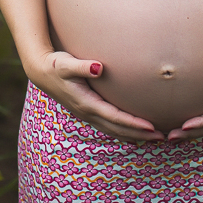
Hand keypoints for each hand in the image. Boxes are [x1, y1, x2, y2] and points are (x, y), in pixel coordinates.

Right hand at [27, 50, 165, 142]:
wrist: (40, 71)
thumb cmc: (56, 64)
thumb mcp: (67, 63)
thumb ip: (83, 66)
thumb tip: (99, 67)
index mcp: (86, 103)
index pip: (115, 117)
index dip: (134, 123)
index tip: (152, 127)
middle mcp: (87, 113)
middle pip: (117, 129)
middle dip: (140, 134)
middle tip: (162, 137)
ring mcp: (86, 114)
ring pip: (113, 131)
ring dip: (134, 135)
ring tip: (153, 138)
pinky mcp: (86, 112)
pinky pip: (108, 127)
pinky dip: (122, 132)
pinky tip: (133, 134)